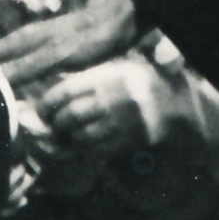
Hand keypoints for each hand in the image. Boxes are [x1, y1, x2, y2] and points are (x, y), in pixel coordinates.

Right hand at [0, 0, 143, 89]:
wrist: (123, 20)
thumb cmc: (91, 38)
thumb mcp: (56, 57)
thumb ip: (24, 69)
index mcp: (20, 41)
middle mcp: (23, 41)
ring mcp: (36, 45)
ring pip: (2, 62)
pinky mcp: (50, 51)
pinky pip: (19, 66)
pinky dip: (8, 77)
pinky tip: (10, 87)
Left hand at [37, 57, 161, 159]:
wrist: (177, 104)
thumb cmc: (142, 82)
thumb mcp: (118, 69)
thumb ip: (89, 78)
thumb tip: (53, 95)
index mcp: (110, 77)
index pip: (68, 91)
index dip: (48, 102)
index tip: (41, 108)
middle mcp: (115, 100)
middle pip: (71, 116)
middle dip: (57, 122)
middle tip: (52, 123)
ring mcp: (122, 124)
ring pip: (81, 136)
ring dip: (68, 138)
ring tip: (65, 134)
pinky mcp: (128, 142)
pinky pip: (96, 150)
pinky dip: (84, 149)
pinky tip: (82, 144)